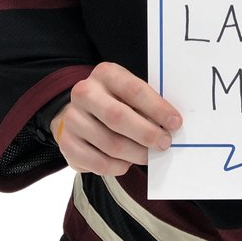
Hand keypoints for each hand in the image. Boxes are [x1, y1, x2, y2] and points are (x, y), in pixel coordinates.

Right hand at [50, 61, 182, 176]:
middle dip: (146, 133)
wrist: (79, 113)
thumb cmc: (116, 102)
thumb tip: (171, 126)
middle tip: (165, 143)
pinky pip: (98, 163)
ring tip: (147, 155)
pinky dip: (118, 166)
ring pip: (110, 144)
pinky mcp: (66, 144)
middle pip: (118, 117)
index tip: (175, 122)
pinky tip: (126, 162)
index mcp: (105, 74)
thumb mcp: (129, 94)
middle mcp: (84, 93)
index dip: (157, 108)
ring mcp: (72, 118)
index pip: (134, 90)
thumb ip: (147, 105)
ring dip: (136, 153)